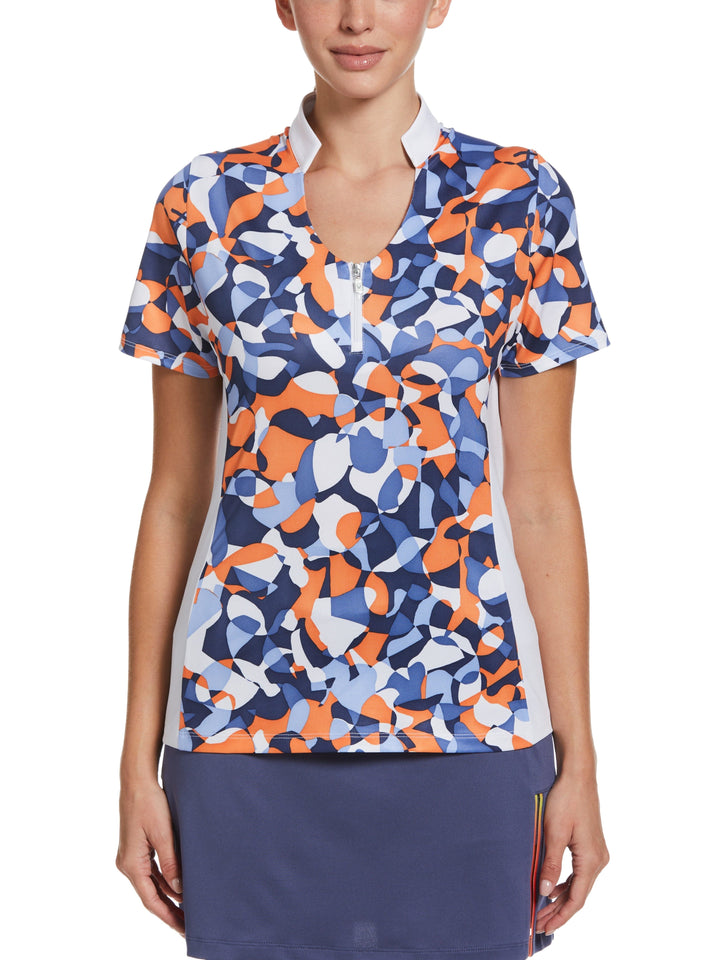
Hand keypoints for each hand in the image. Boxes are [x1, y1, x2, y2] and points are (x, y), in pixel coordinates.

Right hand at [116, 778, 184, 934]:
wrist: (137, 780)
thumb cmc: (149, 803)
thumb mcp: (163, 834)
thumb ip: (171, 863)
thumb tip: (179, 891)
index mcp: (131, 864)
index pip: (151, 900)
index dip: (168, 916)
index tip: (183, 929)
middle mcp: (127, 864)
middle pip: (150, 895)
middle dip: (169, 911)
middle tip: (189, 925)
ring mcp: (131, 856)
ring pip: (152, 884)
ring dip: (168, 897)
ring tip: (187, 909)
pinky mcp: (137, 848)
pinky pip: (151, 871)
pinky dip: (165, 881)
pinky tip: (179, 887)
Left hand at [535, 770, 609, 935]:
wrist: (578, 776)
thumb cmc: (566, 800)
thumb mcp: (554, 833)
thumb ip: (551, 864)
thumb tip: (546, 891)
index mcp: (591, 860)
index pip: (576, 899)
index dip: (560, 916)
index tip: (544, 927)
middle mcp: (599, 860)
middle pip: (578, 895)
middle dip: (558, 910)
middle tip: (538, 923)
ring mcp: (597, 853)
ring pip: (579, 884)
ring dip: (562, 897)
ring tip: (542, 909)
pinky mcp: (591, 845)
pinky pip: (579, 872)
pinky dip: (566, 883)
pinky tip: (553, 887)